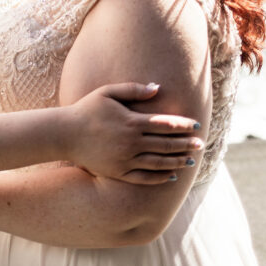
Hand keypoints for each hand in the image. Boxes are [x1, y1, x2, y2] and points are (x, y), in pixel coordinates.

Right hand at [66, 82, 203, 184]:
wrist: (65, 134)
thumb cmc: (87, 109)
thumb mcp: (108, 92)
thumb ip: (133, 90)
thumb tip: (157, 88)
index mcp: (131, 121)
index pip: (164, 124)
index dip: (182, 125)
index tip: (195, 125)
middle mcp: (131, 142)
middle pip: (165, 144)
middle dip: (185, 144)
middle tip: (200, 144)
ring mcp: (125, 159)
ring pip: (158, 163)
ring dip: (176, 162)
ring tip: (190, 161)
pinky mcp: (118, 172)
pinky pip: (144, 178)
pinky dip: (160, 177)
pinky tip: (170, 175)